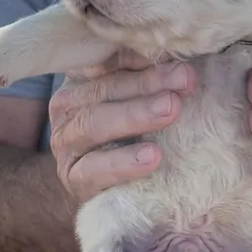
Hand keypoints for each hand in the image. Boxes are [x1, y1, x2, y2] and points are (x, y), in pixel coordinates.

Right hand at [49, 50, 196, 203]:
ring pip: (94, 124)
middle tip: (185, 80)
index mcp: (82, 81)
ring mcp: (65, 143)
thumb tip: (186, 68)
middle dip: (149, 83)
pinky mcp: (73, 178)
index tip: (177, 59)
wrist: (106, 194)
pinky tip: (152, 156)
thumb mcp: (135, 107)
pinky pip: (93, 169)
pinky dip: (123, 162)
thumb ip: (149, 85)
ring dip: (135, 115)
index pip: (109, 61)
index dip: (142, 58)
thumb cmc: (127, 142)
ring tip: (171, 110)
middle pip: (106, 89)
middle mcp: (68, 107)